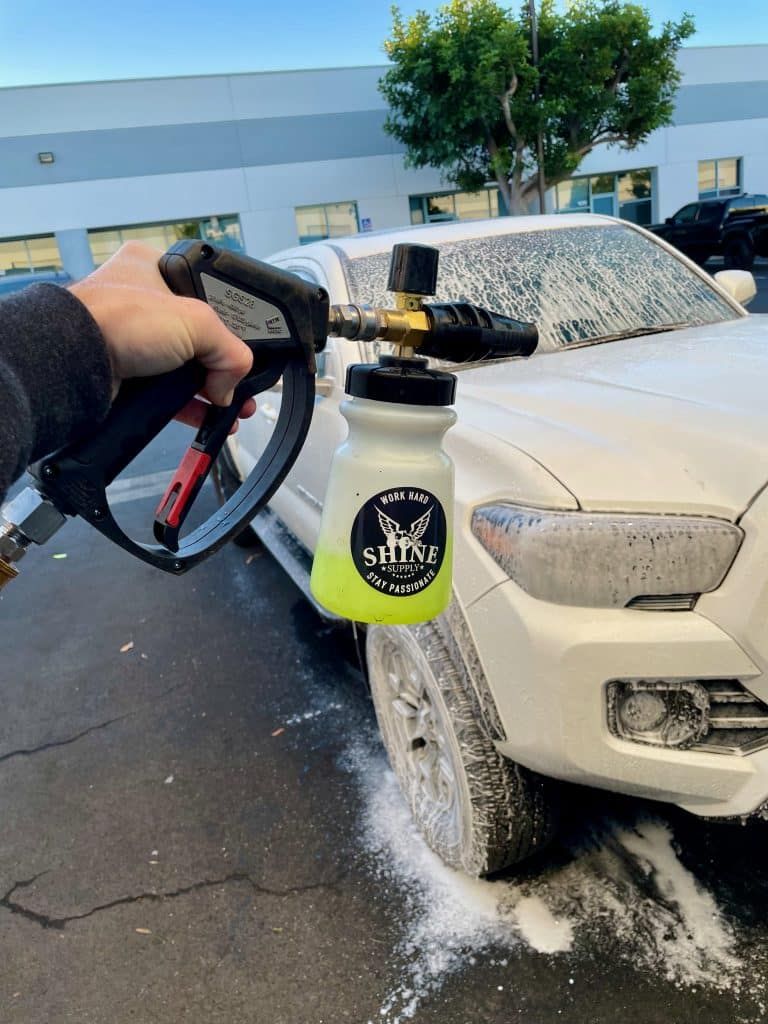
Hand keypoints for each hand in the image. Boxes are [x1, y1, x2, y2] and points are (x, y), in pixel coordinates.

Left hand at [69, 241, 255, 429]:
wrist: (74, 362)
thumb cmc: (117, 319)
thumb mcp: (196, 322)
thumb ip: (230, 350)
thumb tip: (233, 383)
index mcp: (154, 267)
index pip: (206, 293)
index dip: (230, 322)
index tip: (248, 347)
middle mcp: (141, 300)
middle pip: (198, 335)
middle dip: (224, 364)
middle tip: (242, 382)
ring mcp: (132, 338)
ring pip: (184, 366)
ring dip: (211, 389)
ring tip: (233, 407)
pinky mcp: (126, 373)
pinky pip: (167, 391)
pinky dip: (191, 406)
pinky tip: (212, 417)